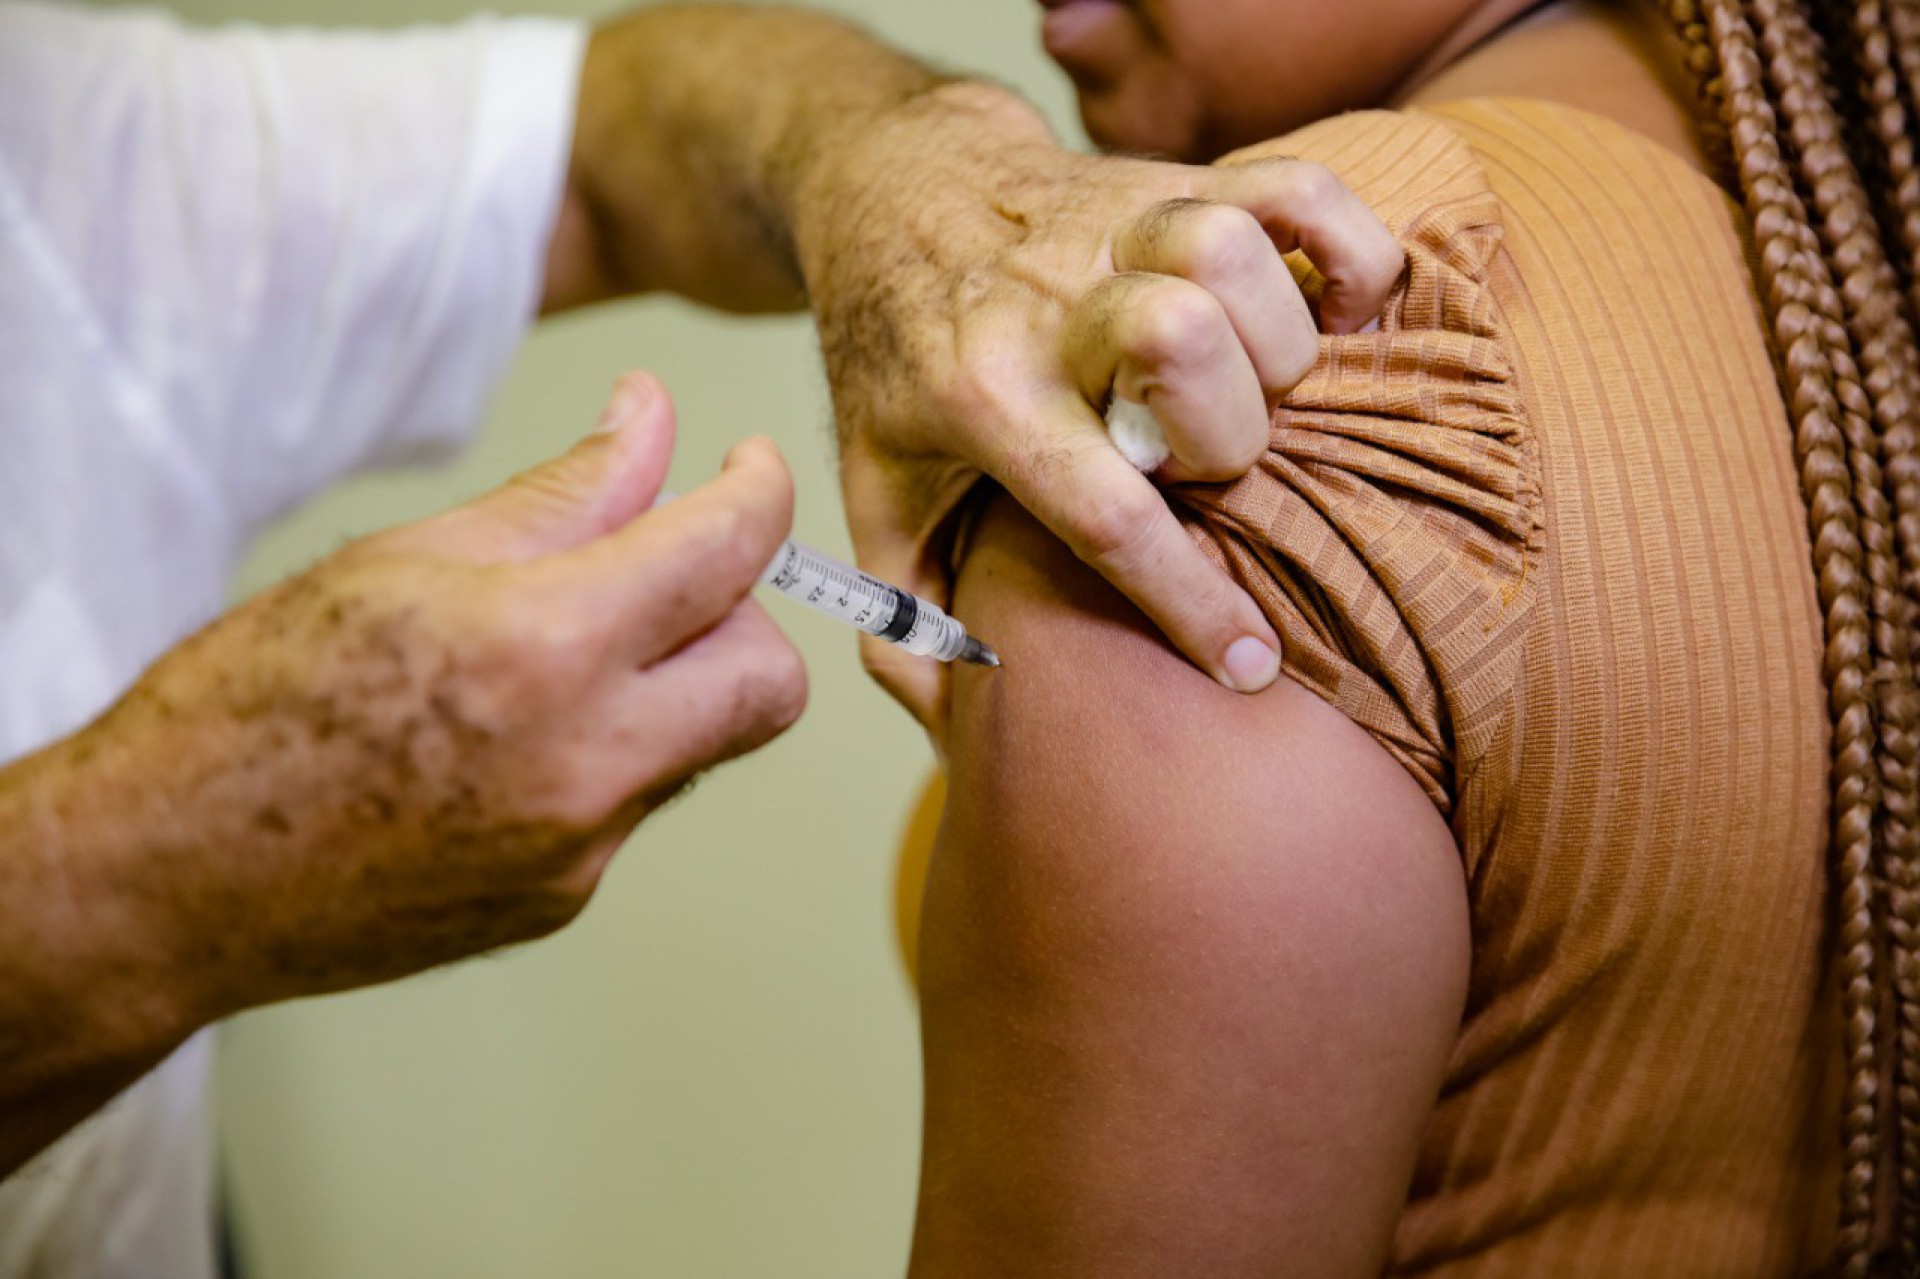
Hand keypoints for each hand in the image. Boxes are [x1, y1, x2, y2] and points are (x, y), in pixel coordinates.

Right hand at [86, 373, 804, 1017]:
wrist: (164, 878)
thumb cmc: (251, 704)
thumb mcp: (406, 557)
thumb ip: (563, 494)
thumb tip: (651, 419)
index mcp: (544, 648)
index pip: (728, 555)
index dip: (760, 494)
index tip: (750, 473)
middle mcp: (589, 762)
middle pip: (771, 679)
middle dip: (740, 615)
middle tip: (663, 579)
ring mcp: (584, 849)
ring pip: (705, 743)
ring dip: (670, 687)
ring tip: (544, 664)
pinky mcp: (564, 901)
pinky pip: (635, 804)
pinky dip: (605, 755)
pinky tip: (502, 744)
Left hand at [794, 86, 1402, 735]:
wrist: (886, 191)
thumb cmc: (896, 365)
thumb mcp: (873, 494)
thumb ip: (910, 613)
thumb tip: (964, 725)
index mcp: (980, 397)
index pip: (1106, 512)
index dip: (1190, 601)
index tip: (1248, 666)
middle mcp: (1047, 303)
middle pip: (1182, 348)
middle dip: (1226, 436)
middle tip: (1207, 467)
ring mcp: (1112, 225)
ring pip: (1229, 256)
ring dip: (1272, 340)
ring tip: (1250, 389)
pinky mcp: (1168, 179)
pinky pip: (1294, 187)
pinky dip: (1344, 244)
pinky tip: (1331, 309)